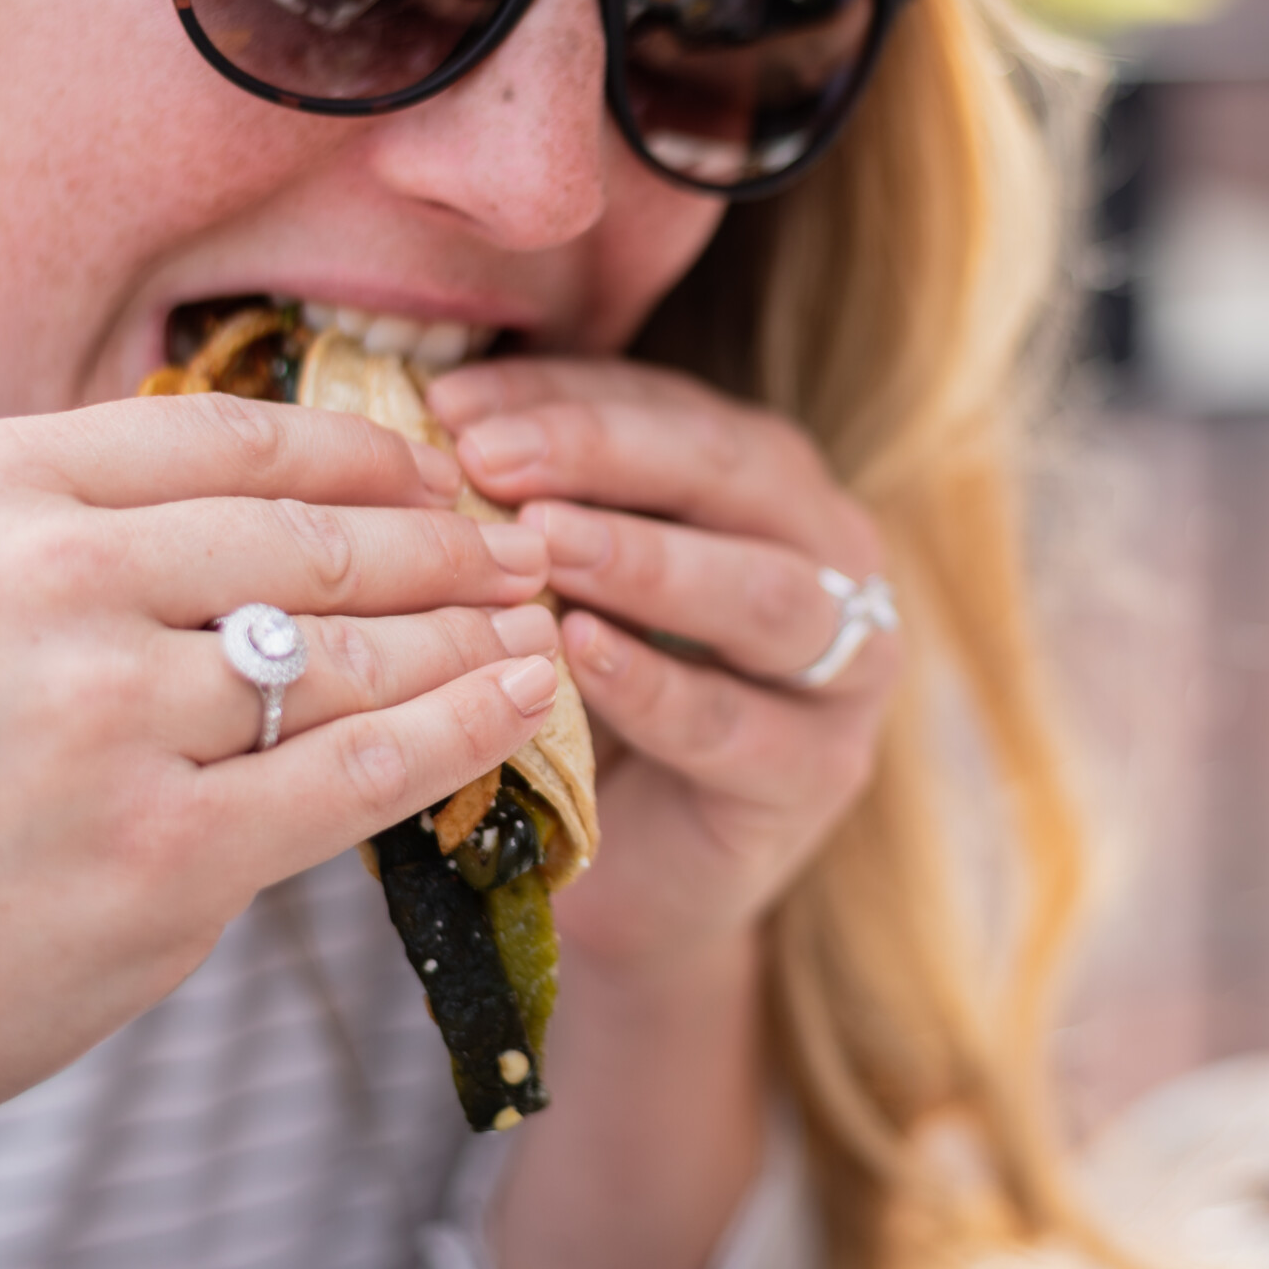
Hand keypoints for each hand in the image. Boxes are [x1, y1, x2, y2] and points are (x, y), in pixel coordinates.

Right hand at [0, 394, 558, 1268]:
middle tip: (520, 551)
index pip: (240, 438)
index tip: (442, 474)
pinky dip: (462, 730)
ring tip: (532, 626)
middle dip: (443, 548)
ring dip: (468, 637)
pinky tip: (522, 702)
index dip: (371, 456)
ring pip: (351, 658)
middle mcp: (55, 581)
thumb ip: (93, 529)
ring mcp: (110, 721)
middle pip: (316, 544)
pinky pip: (359, 775)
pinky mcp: (160, 857)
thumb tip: (294, 500)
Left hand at [434, 359, 896, 975]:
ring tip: (540, 546)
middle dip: (604, 455)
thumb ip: (529, 505)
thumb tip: (424, 416)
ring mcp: (844, 665)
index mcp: (763, 479)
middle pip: (731, 473)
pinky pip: (735, 722)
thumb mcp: (559, 582)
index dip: (559, 395)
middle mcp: (829, 552)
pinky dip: (655, 685)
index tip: (447, 404)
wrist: (634, 872)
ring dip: (646, 561)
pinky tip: (577, 657)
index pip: (665, 405)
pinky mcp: (818, 772)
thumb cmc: (589, 698)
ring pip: (762, 593)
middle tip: (489, 461)